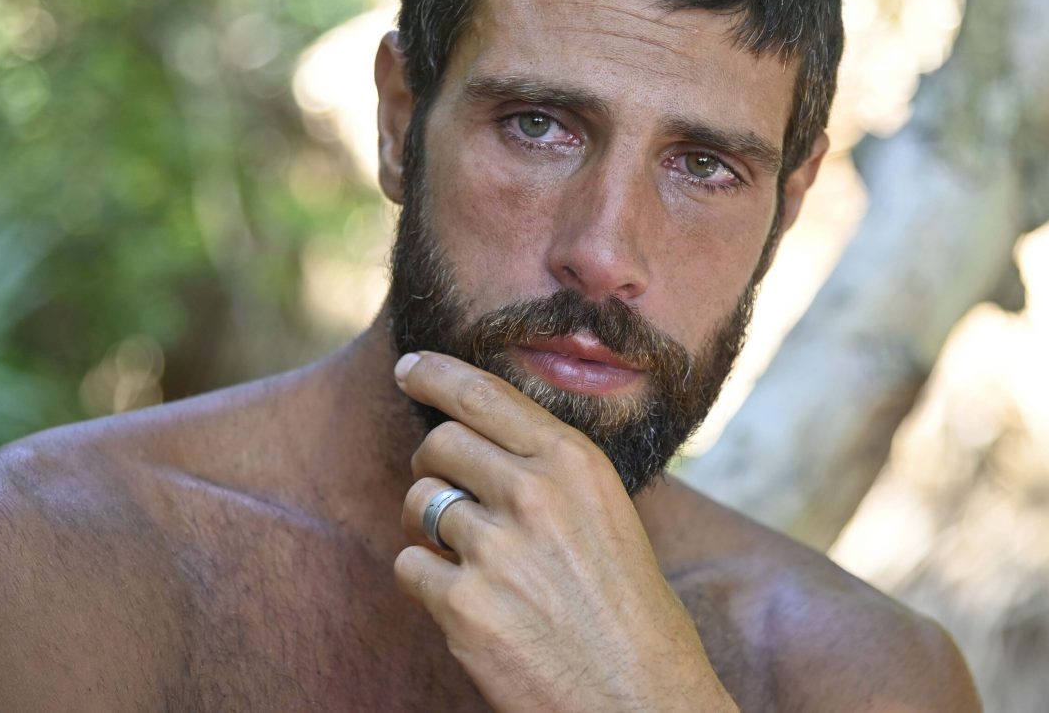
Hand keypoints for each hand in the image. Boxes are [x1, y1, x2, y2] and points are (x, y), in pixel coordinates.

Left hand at [392, 351, 737, 712]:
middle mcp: (534, 494)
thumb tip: (482, 439)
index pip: (486, 397)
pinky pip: (410, 565)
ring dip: (431, 526)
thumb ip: (550, 472)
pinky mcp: (463, 606)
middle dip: (432, 463)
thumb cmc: (629, 609)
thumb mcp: (607, 513)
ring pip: (419, 503)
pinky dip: (427, 580)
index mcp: (575, 463)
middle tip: (445, 488)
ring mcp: (495, 550)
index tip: (409, 369)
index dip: (437, 376)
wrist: (639, 697)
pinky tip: (467, 601)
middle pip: (440, 443)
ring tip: (471, 559)